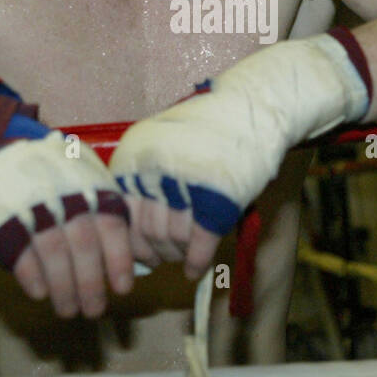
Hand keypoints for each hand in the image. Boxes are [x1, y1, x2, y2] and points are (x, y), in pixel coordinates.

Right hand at [0, 130, 134, 317]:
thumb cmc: (53, 173)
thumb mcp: (84, 177)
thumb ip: (102, 209)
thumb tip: (128, 254)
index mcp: (89, 185)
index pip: (112, 225)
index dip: (119, 260)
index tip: (122, 288)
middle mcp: (65, 195)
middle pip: (84, 245)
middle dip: (90, 284)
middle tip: (95, 311)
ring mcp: (33, 205)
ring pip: (54, 253)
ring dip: (63, 288)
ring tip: (68, 310)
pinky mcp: (3, 217)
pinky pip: (21, 251)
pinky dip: (32, 276)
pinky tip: (40, 293)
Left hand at [109, 30, 370, 277]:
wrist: (254, 106)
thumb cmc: (208, 125)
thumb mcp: (161, 140)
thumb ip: (143, 178)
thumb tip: (130, 230)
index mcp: (135, 154)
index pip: (121, 212)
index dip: (129, 240)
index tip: (139, 251)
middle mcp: (154, 170)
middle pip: (146, 230)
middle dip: (154, 252)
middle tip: (162, 258)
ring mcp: (186, 185)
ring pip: (172, 240)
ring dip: (175, 256)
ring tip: (182, 257)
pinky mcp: (218, 199)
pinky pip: (199, 245)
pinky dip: (196, 263)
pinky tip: (195, 270)